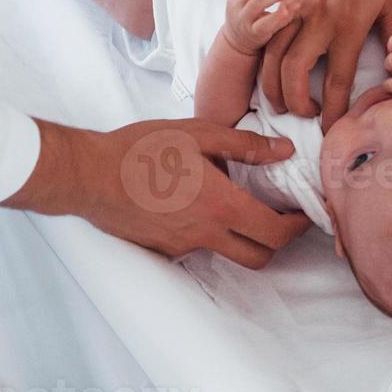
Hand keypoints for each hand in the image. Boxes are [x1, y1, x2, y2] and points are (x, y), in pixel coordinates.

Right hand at [2, 118, 312, 268]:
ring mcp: (183, 246)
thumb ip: (245, 145)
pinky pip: (197, 247)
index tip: (303, 213)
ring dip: (243, 238)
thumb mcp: (198, 134)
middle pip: (259, 256)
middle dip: (277, 242)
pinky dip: (208, 232)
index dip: (297, 228)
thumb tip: (283, 150)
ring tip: (240, 207)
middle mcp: (205, 234)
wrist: (88, 175)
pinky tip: (197, 205)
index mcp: (220, 206)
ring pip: (228, 253)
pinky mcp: (163, 250)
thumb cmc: (140, 150)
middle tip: (281, 218)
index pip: (275, 234)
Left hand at [222, 0, 295, 53]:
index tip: (289, 8)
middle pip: (257, 2)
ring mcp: (234, 7)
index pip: (265, 24)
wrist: (237, 38)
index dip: (277, 16)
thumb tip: (297, 4)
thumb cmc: (260, 36)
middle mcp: (241, 20)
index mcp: (253, 32)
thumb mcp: (273, 33)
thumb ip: (285, 19)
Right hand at [258, 0, 391, 128]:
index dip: (335, 110)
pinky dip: (266, 58)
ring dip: (273, 86)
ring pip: (273, 57)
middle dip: (296, 103)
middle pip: (296, 74)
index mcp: (352, 25)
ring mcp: (299, 8)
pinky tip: (271, 72)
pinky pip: (268, 35)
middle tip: (305, 114)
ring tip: (282, 103)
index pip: (340, 80)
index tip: (333, 129)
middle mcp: (321, 20)